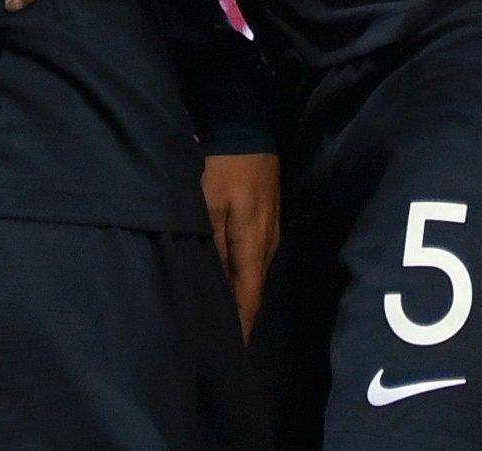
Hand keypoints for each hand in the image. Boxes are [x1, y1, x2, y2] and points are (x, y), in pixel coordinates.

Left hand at [202, 153, 280, 337]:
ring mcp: (270, 233)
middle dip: (238, 315)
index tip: (229, 350)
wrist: (248, 130)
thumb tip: (212, 281)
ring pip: (254, 275)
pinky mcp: (267, 222)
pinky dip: (241, 275)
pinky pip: (254, 259)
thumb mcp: (210, 203)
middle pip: (253, 291)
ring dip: (240, 295)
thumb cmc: (225, 167)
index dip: (240, 326)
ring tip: (219, 314)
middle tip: (215, 337)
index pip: (248, 298)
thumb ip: (213, 242)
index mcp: (254, 245)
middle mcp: (267, 245)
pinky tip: (227, 279)